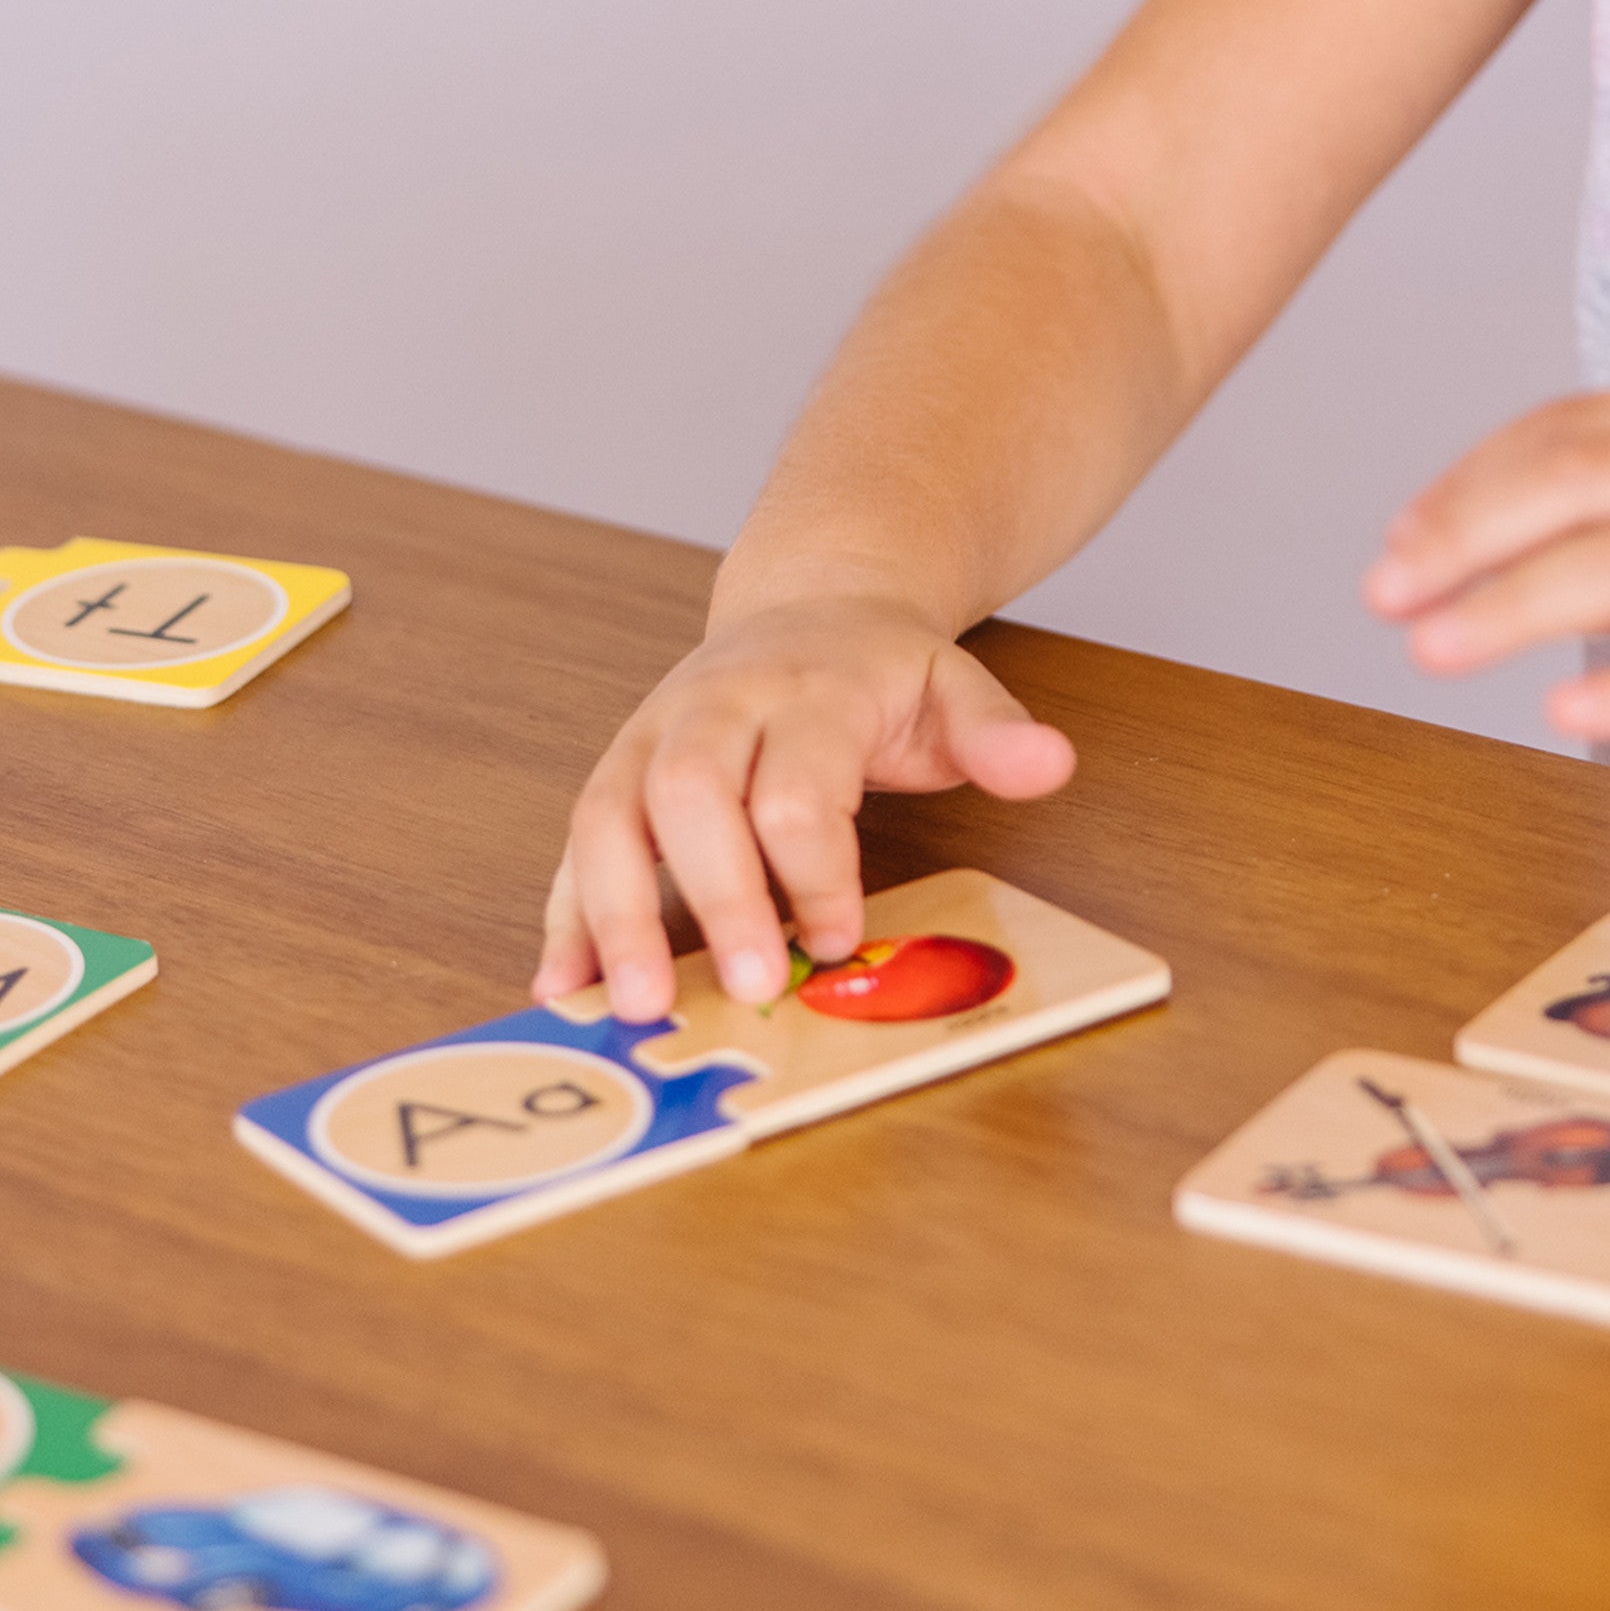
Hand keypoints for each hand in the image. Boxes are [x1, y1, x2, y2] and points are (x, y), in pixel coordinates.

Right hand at [536, 594, 1076, 1021]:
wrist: (810, 604)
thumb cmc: (880, 673)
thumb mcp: (953, 685)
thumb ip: (997, 732)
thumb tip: (1050, 763)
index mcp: (805, 690)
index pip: (797, 785)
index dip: (814, 869)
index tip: (838, 940)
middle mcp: (713, 708)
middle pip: (689, 794)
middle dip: (712, 896)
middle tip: (740, 989)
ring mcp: (653, 737)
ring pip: (609, 815)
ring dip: (613, 914)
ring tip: (631, 1006)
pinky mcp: (618, 773)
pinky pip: (577, 842)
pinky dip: (565, 916)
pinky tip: (560, 986)